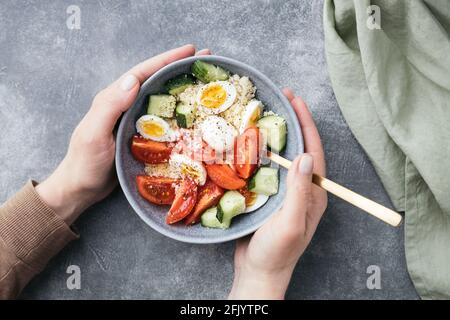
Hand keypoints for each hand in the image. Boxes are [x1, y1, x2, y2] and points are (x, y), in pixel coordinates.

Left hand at [36, 45, 210, 224]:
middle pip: (155, 80)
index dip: (166, 60)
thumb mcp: (94, 134)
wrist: (82, 189)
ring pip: (161, 98)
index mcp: (114, 99)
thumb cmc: (85, 164)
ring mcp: (134, 121)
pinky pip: (163, 119)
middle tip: (205, 60)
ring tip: (204, 82)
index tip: (190, 50)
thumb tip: (133, 80)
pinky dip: (178, 112)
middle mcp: (125, 105)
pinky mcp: (141, 136)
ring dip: (182, 88)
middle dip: (179, 68)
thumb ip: (110, 106)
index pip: (143, 73)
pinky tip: (193, 114)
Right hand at [228, 89, 327, 298]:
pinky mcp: (269, 197)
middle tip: (281, 98)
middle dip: (293, 123)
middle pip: (300, 149)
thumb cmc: (276, 252)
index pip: (314, 152)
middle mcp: (303, 190)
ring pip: (283, 157)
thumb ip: (299, 191)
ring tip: (265, 114)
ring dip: (276, 135)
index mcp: (314, 194)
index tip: (296, 100)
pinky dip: (261, 153)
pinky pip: (268, 169)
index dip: (306, 124)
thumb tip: (307, 155)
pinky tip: (250, 143)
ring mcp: (286, 193)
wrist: (258, 272)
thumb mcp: (291, 222)